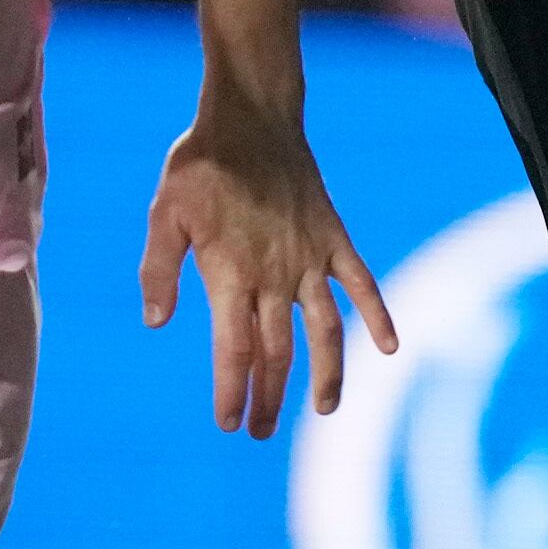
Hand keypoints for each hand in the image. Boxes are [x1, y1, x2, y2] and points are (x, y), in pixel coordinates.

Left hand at [141, 100, 398, 437]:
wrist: (252, 116)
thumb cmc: (200, 165)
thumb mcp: (164, 212)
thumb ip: (159, 269)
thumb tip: (157, 324)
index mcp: (230, 272)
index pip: (234, 349)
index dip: (232, 390)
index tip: (228, 423)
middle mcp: (275, 274)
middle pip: (277, 351)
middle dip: (269, 397)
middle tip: (260, 431)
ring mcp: (310, 258)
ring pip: (324, 330)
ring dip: (325, 373)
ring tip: (324, 409)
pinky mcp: (333, 238)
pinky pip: (362, 283)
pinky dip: (377, 314)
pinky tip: (389, 347)